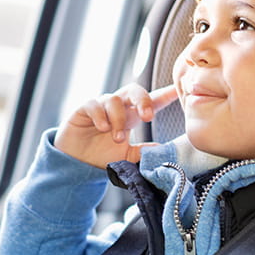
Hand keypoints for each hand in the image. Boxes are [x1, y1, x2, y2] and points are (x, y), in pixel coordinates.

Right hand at [55, 84, 177, 168]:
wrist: (75, 164)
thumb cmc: (101, 157)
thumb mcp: (127, 157)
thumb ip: (144, 152)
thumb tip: (165, 150)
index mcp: (131, 116)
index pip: (151, 102)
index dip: (165, 96)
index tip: (179, 91)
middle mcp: (118, 107)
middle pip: (134, 90)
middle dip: (143, 100)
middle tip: (148, 117)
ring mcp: (101, 106)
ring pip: (114, 99)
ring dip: (118, 119)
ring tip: (117, 138)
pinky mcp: (84, 109)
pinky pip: (94, 104)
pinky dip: (101, 116)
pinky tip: (103, 128)